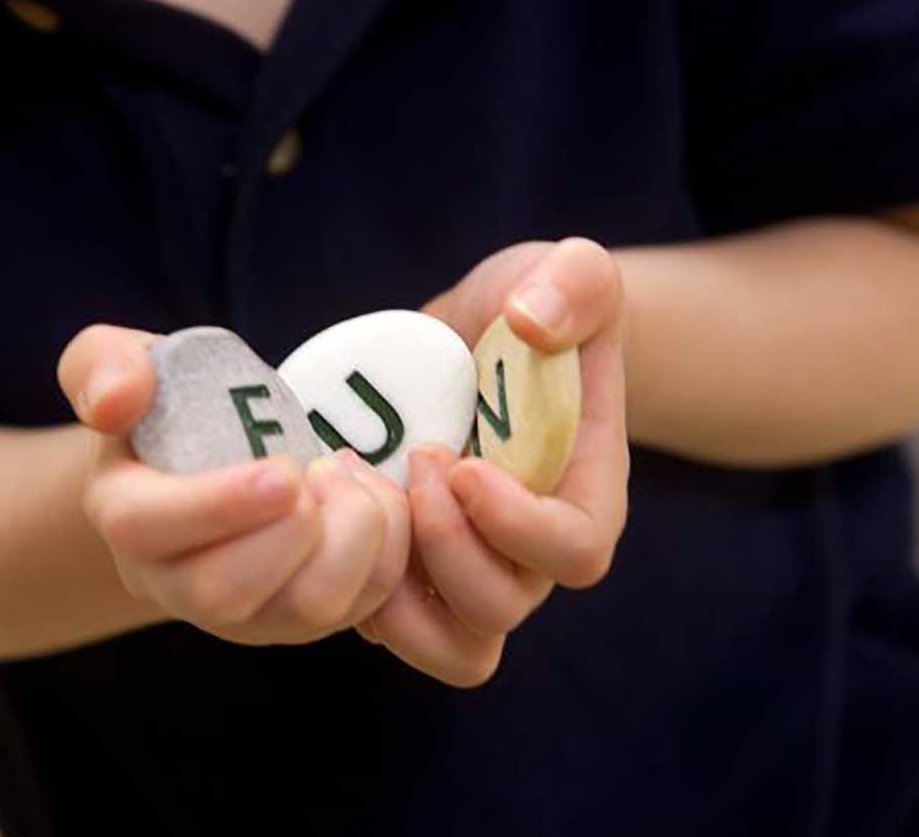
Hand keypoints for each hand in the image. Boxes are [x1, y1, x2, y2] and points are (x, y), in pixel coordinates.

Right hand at [57, 324, 409, 645]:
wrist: (217, 454)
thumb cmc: (169, 405)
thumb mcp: (120, 362)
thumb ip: (103, 366)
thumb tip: (115, 401)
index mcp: (126, 516)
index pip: (147, 531)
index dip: (218, 505)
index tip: (283, 471)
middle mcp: (178, 584)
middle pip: (228, 594)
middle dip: (293, 529)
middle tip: (316, 467)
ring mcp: (249, 614)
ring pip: (311, 608)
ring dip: (353, 533)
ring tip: (343, 474)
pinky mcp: (308, 619)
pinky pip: (367, 601)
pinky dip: (390, 543)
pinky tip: (367, 494)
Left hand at [355, 238, 628, 686]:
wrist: (485, 339)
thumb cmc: (536, 312)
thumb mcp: (567, 271)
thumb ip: (575, 283)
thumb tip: (531, 323)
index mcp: (583, 491)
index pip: (574, 551)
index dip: (516, 526)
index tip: (459, 462)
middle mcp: (530, 549)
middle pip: (500, 607)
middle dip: (444, 547)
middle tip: (410, 464)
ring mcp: (470, 569)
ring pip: (450, 646)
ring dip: (396, 593)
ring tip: (363, 503)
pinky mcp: (414, 571)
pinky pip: (392, 626)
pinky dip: (357, 589)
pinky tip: (335, 511)